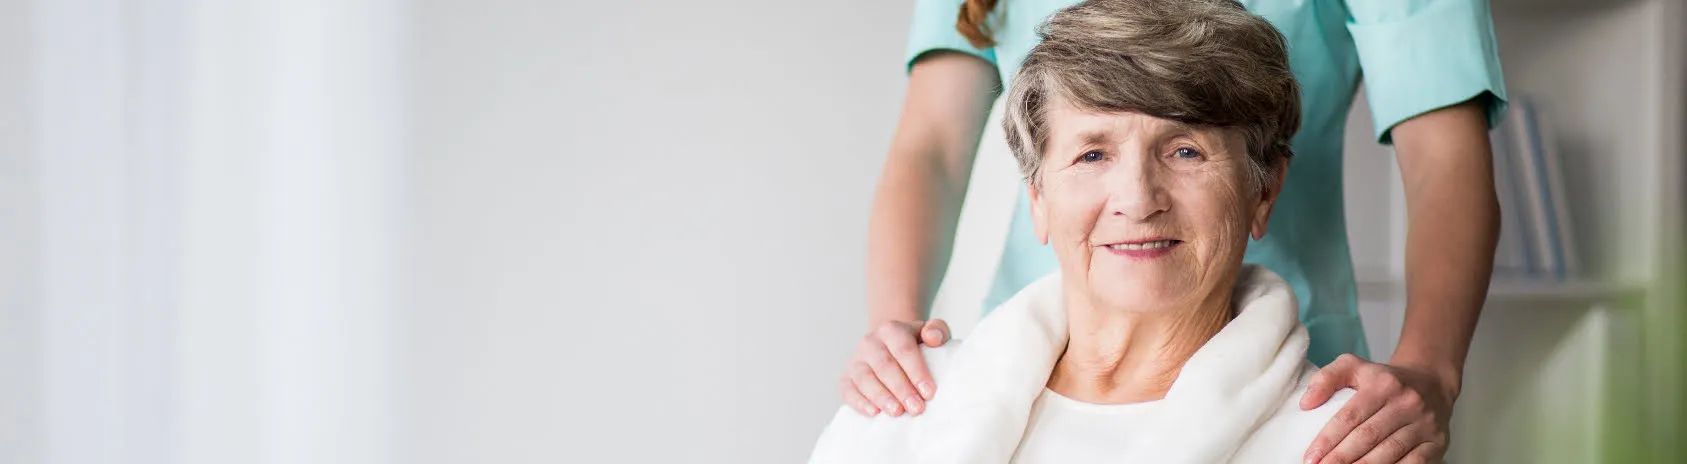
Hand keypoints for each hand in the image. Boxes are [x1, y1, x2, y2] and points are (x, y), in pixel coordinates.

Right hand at [839, 319, 950, 416]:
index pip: (903, 349)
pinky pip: (848, 390)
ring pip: (865, 378)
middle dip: (901, 389)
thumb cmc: (914, 345)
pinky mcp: (846, 378)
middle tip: (916, 408)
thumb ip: (937, 330)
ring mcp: (855, 360)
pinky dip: (859, 402)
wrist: (888, 349)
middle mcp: (869, 342)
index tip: (929, 392)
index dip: (916, 371)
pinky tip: (874, 412)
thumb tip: (932, 338)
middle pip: (885, 366)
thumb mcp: (929, 333)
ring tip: (897, 412)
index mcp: (890, 329)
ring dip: (881, 396)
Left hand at [1301, 354, 1458, 463]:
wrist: (1431, 382)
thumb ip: (1326, 378)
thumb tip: (1306, 403)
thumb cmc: (1384, 379)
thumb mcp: (1353, 366)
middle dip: (1341, 458)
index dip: (1328, 440)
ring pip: (1389, 453)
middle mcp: (1406, 403)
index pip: (1350, 416)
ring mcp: (1424, 424)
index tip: (1310, 457)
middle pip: (1368, 437)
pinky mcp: (1437, 442)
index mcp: (1383, 385)